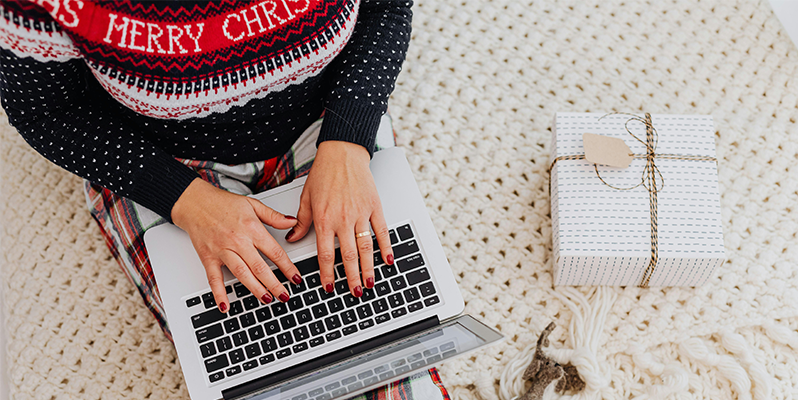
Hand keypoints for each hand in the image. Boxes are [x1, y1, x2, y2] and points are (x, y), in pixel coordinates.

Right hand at [172, 179, 300, 312]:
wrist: (195, 202)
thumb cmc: (223, 203)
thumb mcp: (253, 204)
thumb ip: (274, 216)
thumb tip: (293, 222)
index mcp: (252, 228)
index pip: (275, 252)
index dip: (287, 267)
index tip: (296, 278)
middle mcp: (238, 241)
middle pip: (260, 267)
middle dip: (274, 284)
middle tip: (284, 295)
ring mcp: (222, 251)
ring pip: (242, 274)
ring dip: (255, 289)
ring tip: (266, 299)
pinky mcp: (208, 258)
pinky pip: (214, 279)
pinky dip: (219, 294)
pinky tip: (226, 306)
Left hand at [286, 141, 394, 296]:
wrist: (343, 153)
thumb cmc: (324, 173)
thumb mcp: (306, 198)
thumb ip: (301, 221)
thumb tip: (292, 238)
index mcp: (324, 219)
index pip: (325, 253)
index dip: (327, 273)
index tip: (329, 286)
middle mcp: (343, 219)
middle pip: (348, 255)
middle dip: (351, 277)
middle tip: (355, 292)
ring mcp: (360, 213)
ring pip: (365, 247)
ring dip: (368, 267)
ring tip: (370, 282)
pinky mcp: (374, 207)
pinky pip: (382, 231)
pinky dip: (386, 247)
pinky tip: (387, 260)